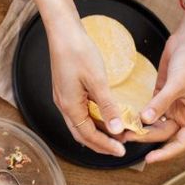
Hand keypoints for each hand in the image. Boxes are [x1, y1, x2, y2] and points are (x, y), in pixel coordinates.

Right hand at [49, 24, 126, 156]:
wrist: (63, 32)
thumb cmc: (78, 52)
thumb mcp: (97, 81)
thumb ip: (107, 107)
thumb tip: (117, 129)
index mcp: (70, 107)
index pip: (88, 135)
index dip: (105, 145)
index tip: (121, 151)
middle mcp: (64, 106)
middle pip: (82, 135)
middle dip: (100, 144)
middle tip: (118, 149)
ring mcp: (64, 99)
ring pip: (80, 125)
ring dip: (97, 132)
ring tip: (115, 135)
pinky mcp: (66, 92)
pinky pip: (80, 114)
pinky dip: (93, 120)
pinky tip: (104, 118)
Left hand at [124, 29, 184, 162]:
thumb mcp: (177, 83)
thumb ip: (160, 103)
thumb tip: (145, 120)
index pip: (181, 142)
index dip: (167, 153)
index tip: (150, 158)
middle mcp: (183, 113)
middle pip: (163, 134)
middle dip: (146, 137)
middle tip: (127, 137)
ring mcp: (171, 105)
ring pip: (155, 124)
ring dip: (141, 128)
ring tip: (124, 130)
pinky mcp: (160, 95)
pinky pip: (149, 111)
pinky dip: (140, 116)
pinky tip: (128, 118)